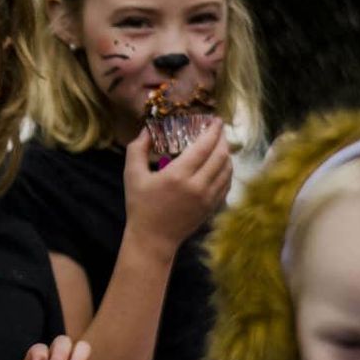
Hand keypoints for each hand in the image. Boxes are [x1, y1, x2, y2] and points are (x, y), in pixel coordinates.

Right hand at [123, 119, 231, 256]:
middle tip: (218, 129)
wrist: (153, 239)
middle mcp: (197, 186)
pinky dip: (227, 170)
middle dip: (222, 138)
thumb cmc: (140, 206)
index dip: (213, 130)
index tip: (215, 120)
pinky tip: (221, 165)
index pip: (204, 146)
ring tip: (220, 144)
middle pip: (220, 155)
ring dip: (226, 153)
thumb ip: (137, 149)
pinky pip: (226, 184)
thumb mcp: (132, 175)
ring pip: (227, 169)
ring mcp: (208, 198)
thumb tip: (147, 129)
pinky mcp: (212, 207)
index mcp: (178, 175)